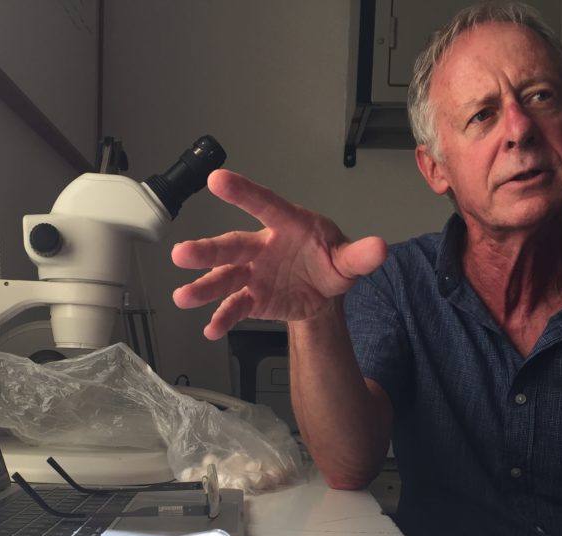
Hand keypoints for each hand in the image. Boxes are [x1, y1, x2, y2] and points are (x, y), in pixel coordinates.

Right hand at [171, 169, 386, 339]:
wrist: (322, 293)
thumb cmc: (329, 262)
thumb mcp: (348, 259)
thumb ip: (359, 255)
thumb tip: (379, 249)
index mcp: (286, 226)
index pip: (264, 205)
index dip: (242, 193)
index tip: (218, 180)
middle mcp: (262, 247)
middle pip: (231, 245)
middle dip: (206, 250)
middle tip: (182, 254)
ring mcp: (253, 273)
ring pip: (225, 278)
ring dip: (204, 287)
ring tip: (183, 297)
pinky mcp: (252, 299)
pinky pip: (235, 308)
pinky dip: (223, 319)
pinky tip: (211, 330)